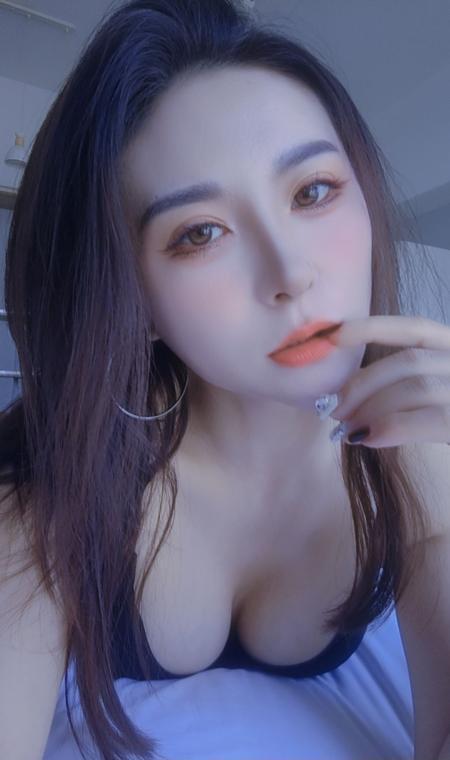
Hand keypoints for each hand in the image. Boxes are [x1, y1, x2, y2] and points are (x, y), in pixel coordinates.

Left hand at [315, 315, 449, 447]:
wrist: (449, 498)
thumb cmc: (446, 444)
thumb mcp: (431, 402)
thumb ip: (402, 388)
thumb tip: (348, 392)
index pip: (417, 327)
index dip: (373, 327)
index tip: (332, 336)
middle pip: (408, 360)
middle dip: (362, 382)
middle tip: (333, 409)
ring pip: (415, 386)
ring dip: (371, 407)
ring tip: (347, 430)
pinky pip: (432, 418)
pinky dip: (392, 426)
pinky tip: (368, 439)